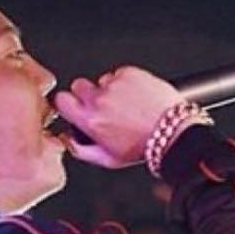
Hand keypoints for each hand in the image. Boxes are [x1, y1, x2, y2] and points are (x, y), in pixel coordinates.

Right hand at [54, 66, 180, 168]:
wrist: (173, 132)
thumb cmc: (144, 146)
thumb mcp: (108, 159)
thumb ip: (82, 150)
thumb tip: (68, 140)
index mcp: (90, 120)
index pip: (61, 100)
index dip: (67, 103)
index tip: (74, 106)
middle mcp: (100, 100)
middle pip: (78, 85)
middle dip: (86, 94)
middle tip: (102, 106)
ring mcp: (115, 85)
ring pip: (102, 80)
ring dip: (109, 89)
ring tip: (126, 104)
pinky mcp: (131, 73)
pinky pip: (120, 73)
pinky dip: (126, 82)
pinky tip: (136, 96)